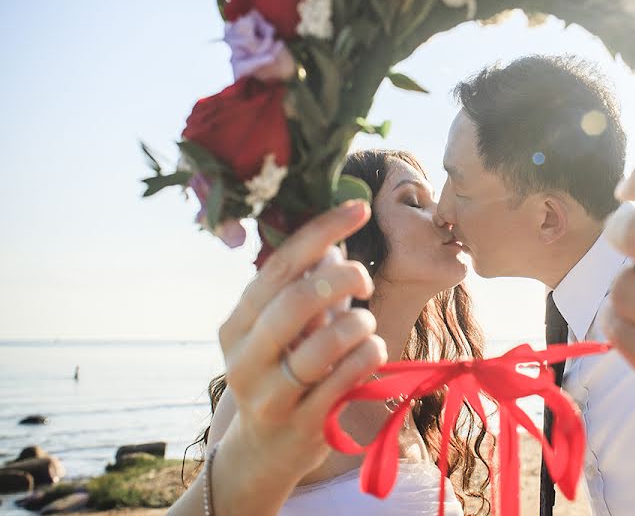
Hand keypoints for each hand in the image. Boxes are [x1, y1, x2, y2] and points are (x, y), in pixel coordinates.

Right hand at [216, 200, 386, 490]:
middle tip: (365, 281)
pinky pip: (348, 377)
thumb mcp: (283, 330)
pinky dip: (369, 355)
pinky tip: (371, 351)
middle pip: (298, 299)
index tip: (359, 208)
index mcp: (238, 323)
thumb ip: (304, 288)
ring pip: (327, 342)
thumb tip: (334, 239)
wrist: (264, 450)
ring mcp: (271, 394)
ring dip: (360, 324)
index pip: (279, 265)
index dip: (322, 231)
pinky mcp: (303, 424)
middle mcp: (246, 357)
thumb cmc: (284, 372)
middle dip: (345, 278)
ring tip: (365, 326)